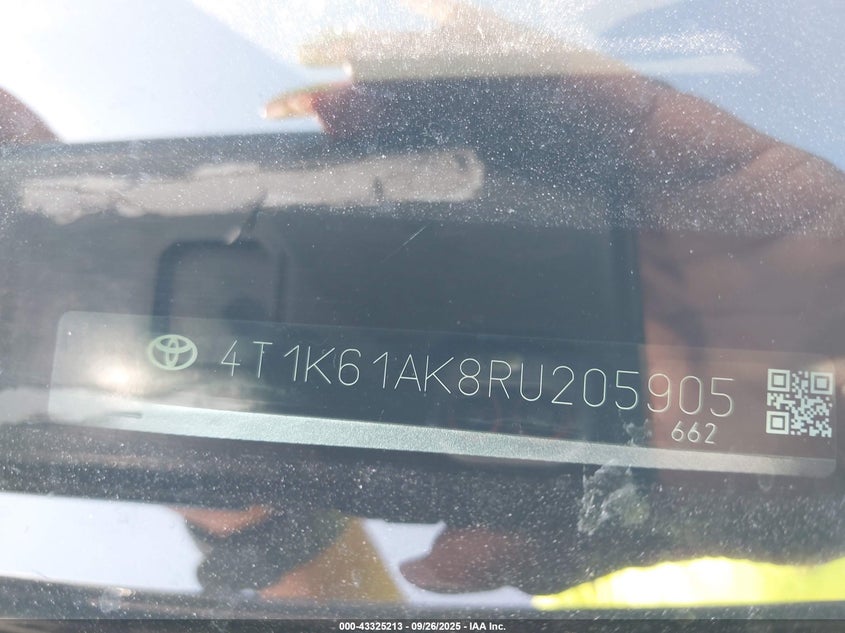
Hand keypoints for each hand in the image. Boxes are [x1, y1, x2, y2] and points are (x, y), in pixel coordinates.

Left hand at [291, 66, 844, 594]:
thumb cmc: (768, 451)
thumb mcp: (636, 506)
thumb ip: (537, 530)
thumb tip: (431, 564)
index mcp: (555, 319)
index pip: (446, 277)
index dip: (373, 256)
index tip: (302, 245)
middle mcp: (574, 242)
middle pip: (459, 181)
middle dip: (378, 156)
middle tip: (297, 143)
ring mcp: (619, 184)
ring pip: (501, 119)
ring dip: (414, 94)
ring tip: (334, 86)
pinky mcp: (668, 135)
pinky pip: (580, 84)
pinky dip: (507, 52)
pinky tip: (436, 31)